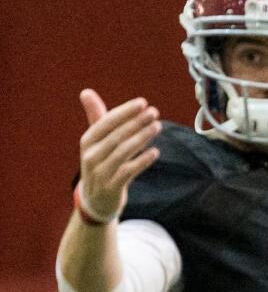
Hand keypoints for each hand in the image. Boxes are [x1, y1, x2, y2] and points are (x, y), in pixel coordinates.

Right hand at [77, 89, 161, 221]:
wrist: (95, 200)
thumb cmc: (100, 163)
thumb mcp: (96, 141)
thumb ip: (96, 117)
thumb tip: (86, 91)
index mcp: (88, 141)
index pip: (106, 122)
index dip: (124, 112)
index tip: (143, 103)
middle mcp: (91, 155)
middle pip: (116, 136)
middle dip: (136, 122)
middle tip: (154, 112)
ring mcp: (100, 172)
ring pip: (123, 152)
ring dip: (141, 138)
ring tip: (158, 127)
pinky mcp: (111, 187)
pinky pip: (128, 172)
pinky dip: (142, 161)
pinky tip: (155, 152)